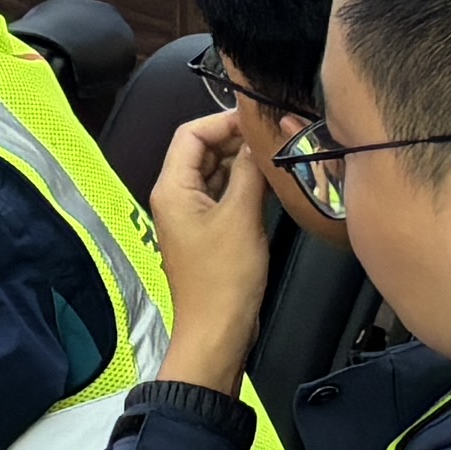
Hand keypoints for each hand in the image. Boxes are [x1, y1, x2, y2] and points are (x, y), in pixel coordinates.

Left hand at [147, 104, 275, 391]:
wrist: (218, 330)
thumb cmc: (224, 277)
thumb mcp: (241, 217)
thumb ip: (248, 173)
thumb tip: (259, 141)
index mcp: (172, 188)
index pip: (190, 134)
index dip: (222, 120)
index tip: (259, 119)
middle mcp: (176, 197)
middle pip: (202, 151)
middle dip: (235, 139)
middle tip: (276, 136)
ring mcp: (192, 215)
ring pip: (215, 173)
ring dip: (243, 163)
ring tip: (278, 156)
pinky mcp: (209, 232)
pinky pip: (224, 196)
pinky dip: (244, 186)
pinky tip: (272, 184)